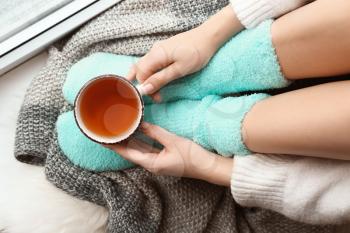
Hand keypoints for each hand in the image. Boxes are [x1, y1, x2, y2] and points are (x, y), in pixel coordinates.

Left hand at [109, 122, 232, 185]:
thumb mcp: (172, 141)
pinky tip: (136, 133)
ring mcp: (157, 162)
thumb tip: (141, 124)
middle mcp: (152, 164)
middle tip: (108, 131)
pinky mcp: (163, 158)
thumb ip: (155, 132)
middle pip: (130, 152)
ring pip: (139, 150)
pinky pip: (148, 148)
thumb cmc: (192, 156)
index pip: (127, 153)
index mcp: (151, 163)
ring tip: (118, 130)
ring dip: (129, 141)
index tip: (102, 138)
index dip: (114, 145)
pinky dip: (140, 141)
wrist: (208, 166)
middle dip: (119, 142)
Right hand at [128, 27, 217, 98]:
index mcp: (156, 54)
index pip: (141, 74)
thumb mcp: (179, 70)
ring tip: (155, 91)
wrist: (208, 37)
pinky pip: (151, 62)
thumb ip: (161, 79)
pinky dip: (151, 72)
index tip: (155, 97)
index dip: (145, 87)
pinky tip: (156, 79)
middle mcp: (153, 50)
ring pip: (144, 65)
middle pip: (139, 69)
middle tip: (156, 96)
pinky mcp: (164, 49)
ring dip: (147, 79)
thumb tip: (145, 89)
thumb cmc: (196, 53)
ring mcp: (158, 48)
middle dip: (144, 84)